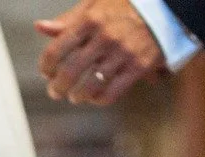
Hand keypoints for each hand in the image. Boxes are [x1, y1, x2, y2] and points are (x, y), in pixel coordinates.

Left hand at [34, 0, 165, 105]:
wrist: (164, 8)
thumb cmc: (124, 6)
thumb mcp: (95, 5)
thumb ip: (68, 20)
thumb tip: (40, 27)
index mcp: (90, 20)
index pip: (56, 50)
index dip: (46, 66)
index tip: (46, 72)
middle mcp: (105, 37)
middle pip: (70, 72)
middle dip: (57, 87)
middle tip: (55, 92)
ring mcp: (123, 53)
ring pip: (90, 87)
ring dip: (77, 96)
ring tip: (74, 96)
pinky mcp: (138, 67)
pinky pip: (112, 93)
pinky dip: (98, 100)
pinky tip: (94, 97)